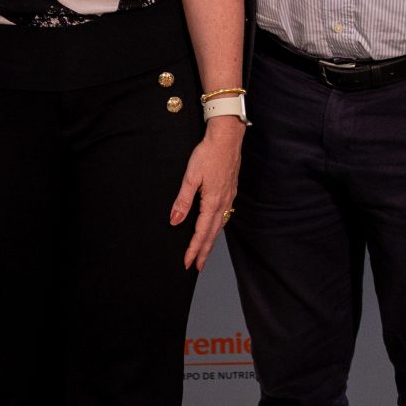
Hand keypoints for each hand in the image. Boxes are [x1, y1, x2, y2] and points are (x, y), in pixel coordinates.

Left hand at [170, 116, 244, 268]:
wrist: (227, 138)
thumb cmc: (208, 154)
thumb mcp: (191, 177)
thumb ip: (183, 201)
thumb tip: (175, 221)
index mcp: (213, 202)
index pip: (201, 232)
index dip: (194, 249)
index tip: (187, 263)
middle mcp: (223, 203)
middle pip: (213, 234)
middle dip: (204, 252)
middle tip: (197, 267)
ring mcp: (228, 197)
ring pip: (219, 226)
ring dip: (211, 241)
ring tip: (204, 252)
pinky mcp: (230, 191)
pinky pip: (224, 216)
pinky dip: (217, 228)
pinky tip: (214, 228)